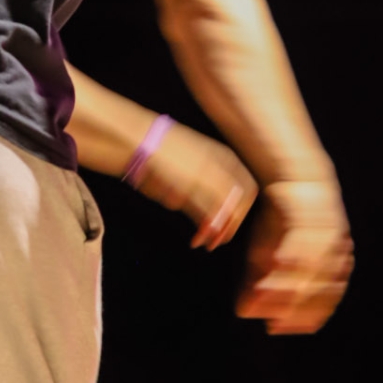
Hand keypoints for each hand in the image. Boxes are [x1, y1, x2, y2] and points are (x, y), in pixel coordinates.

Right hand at [135, 126, 257, 249]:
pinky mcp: (190, 191)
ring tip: (208, 243)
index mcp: (223, 157)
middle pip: (240, 203)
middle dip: (233, 224)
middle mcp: (219, 167)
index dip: (242, 208)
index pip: (247, 188)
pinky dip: (206, 232)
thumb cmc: (158, 150)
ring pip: (225, 213)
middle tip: (222, 239)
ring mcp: (206, 178)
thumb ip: (206, 175)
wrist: (136, 140)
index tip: (232, 221)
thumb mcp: (190, 157)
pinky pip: (206, 218)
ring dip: (219, 233)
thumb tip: (213, 199)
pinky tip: (198, 240)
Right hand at [236, 181, 352, 335]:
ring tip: (265, 295)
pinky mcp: (312, 210)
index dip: (302, 316)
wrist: (294, 174)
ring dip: (288, 282)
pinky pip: (303, 234)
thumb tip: (243, 310)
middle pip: (318, 285)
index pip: (323, 300)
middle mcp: (335, 249)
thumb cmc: (281, 221)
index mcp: (332, 264)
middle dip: (292, 305)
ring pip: (311, 263)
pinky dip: (291, 250)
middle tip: (270, 318)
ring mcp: (325, 229)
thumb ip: (261, 281)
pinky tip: (275, 262)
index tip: (277, 327)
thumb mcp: (269, 253)